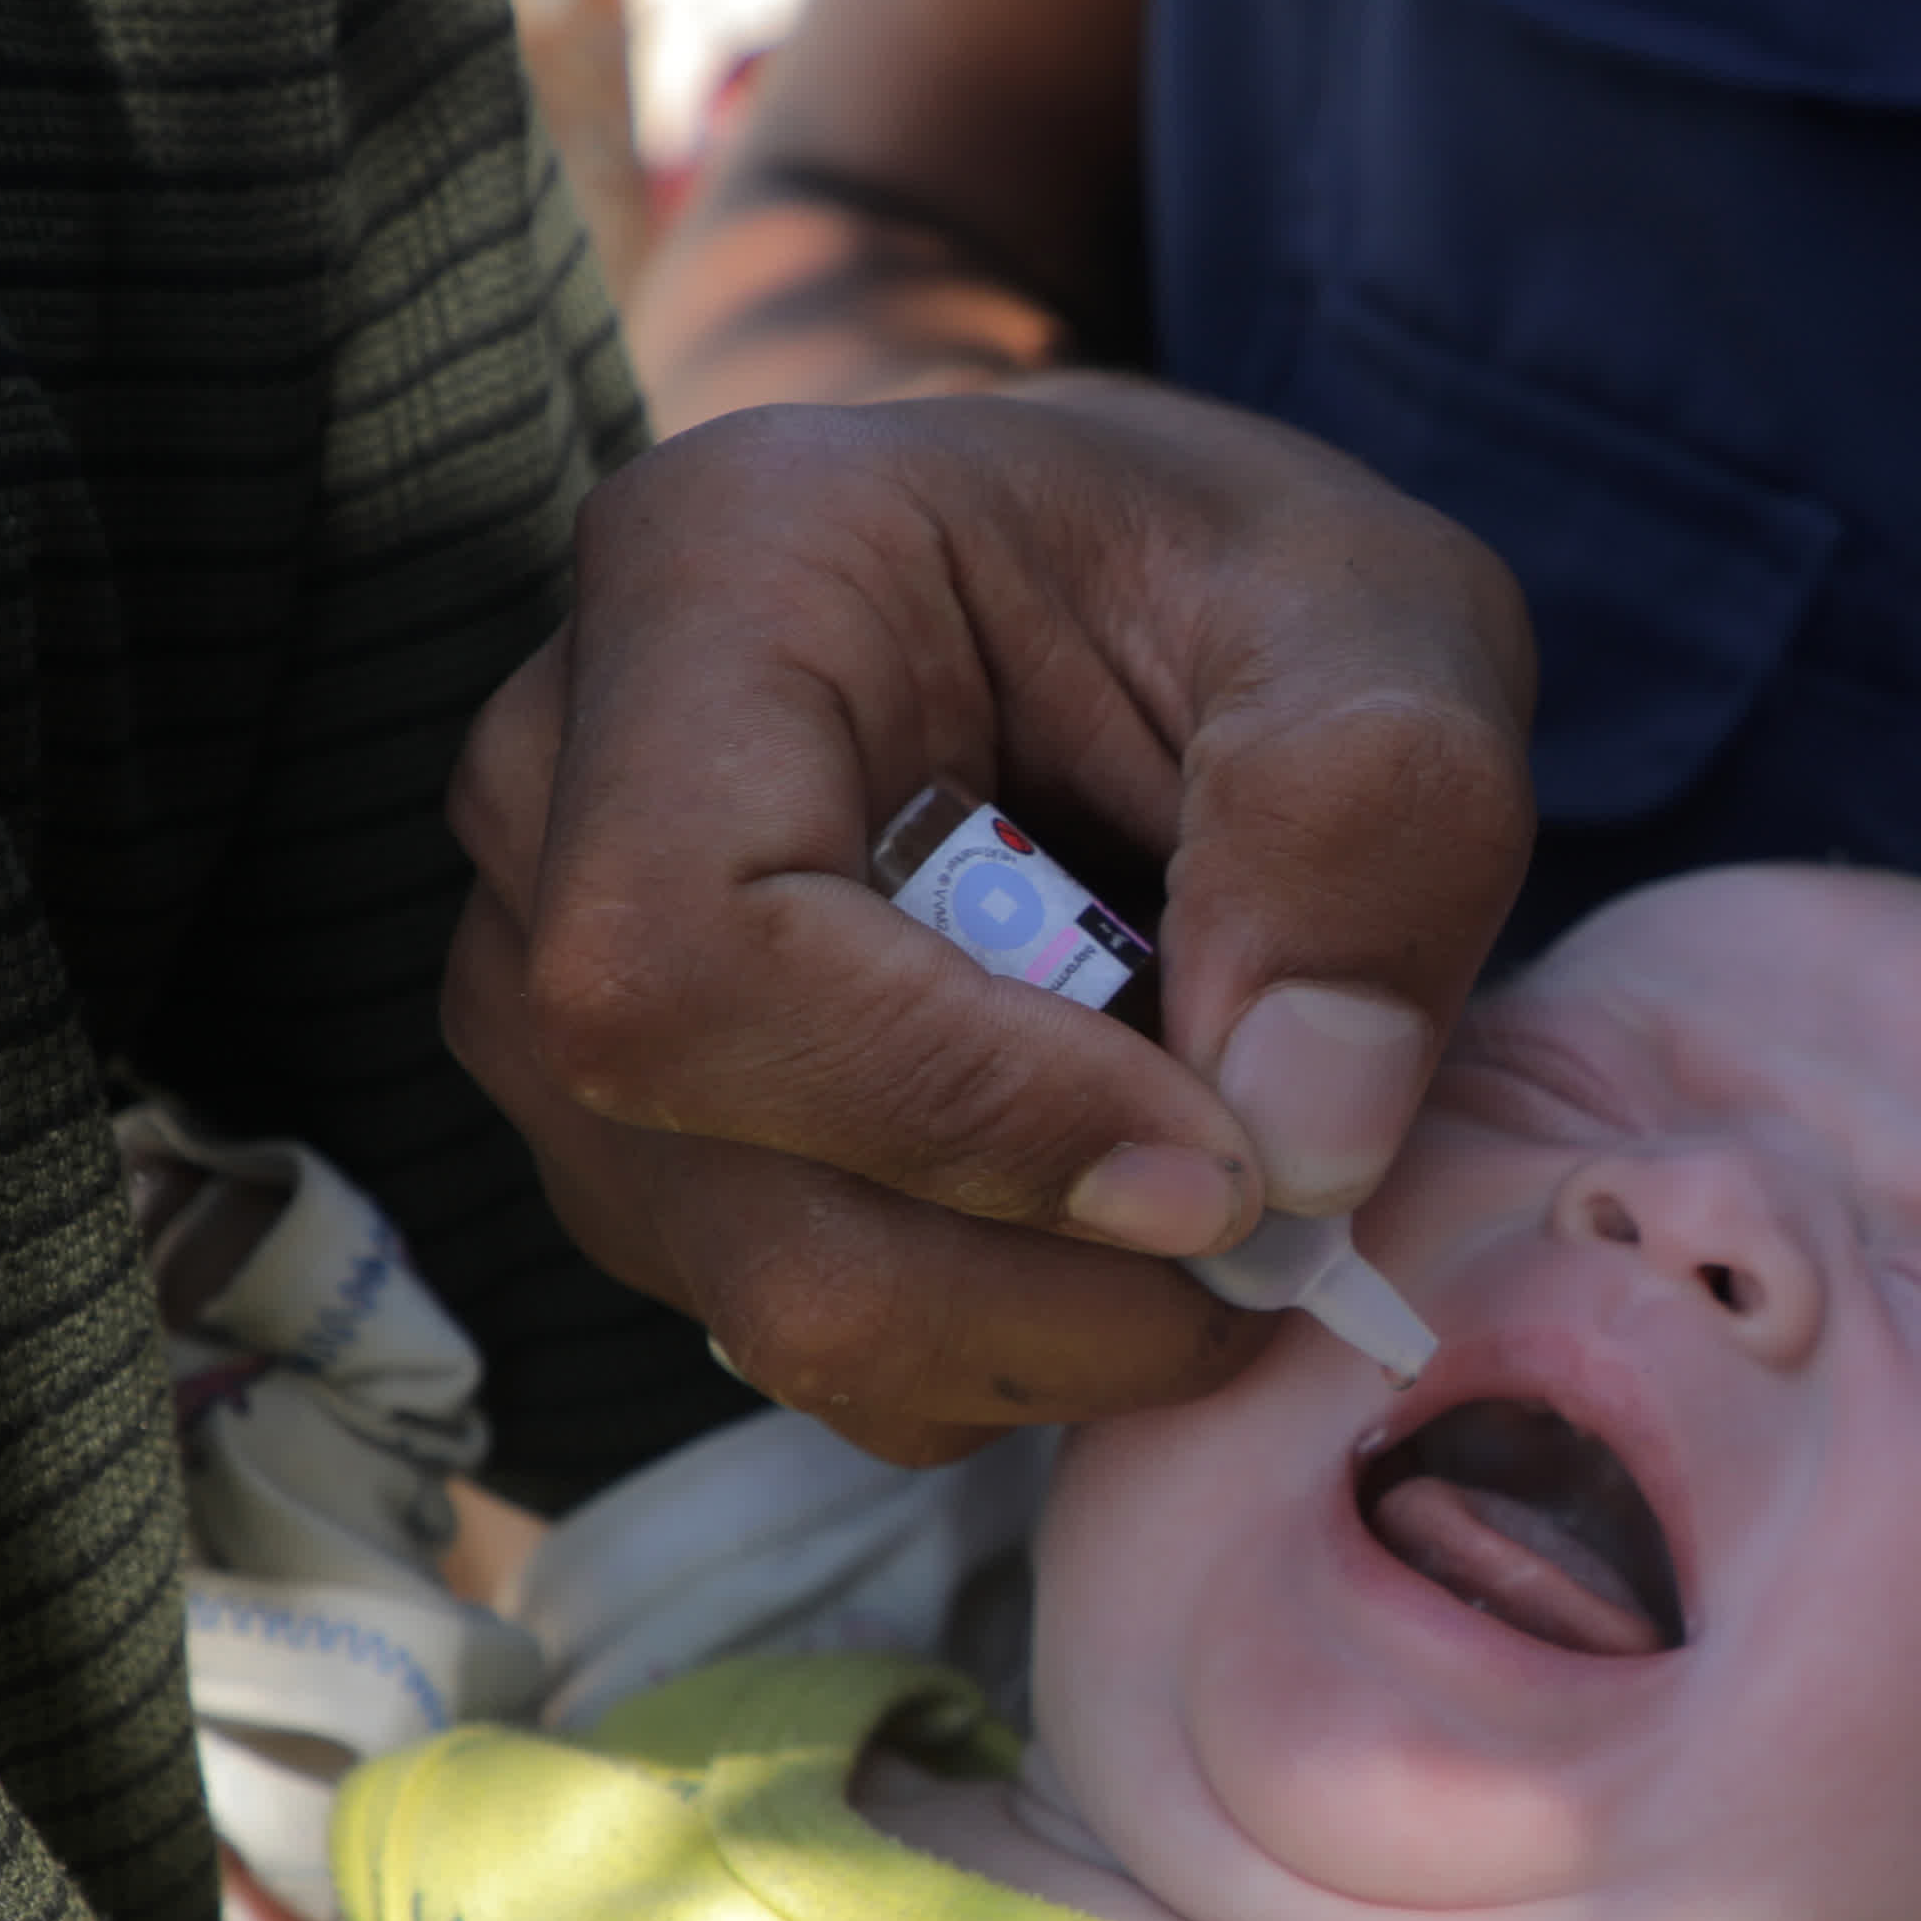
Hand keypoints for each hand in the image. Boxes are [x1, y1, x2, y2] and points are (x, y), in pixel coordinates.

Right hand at [444, 378, 1531, 1461]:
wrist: (1144, 609)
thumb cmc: (1235, 585)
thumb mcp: (1376, 623)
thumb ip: (1369, 823)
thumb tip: (1303, 1137)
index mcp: (709, 581)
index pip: (696, 945)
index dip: (960, 1110)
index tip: (1224, 1167)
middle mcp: (558, 791)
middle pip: (713, 1165)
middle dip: (1045, 1277)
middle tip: (1284, 1241)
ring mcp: (545, 986)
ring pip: (767, 1294)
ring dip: (1053, 1324)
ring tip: (1222, 1189)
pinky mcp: (632, 1144)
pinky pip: (810, 1335)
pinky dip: (1016, 1338)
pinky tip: (1118, 1202)